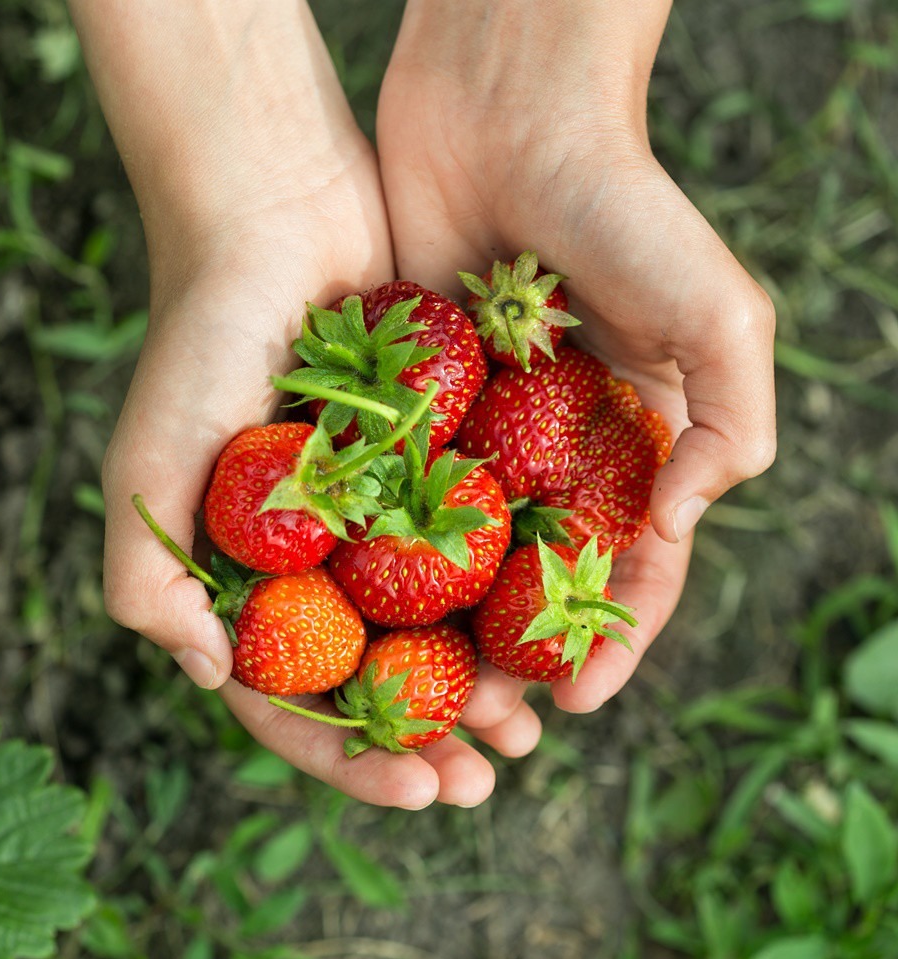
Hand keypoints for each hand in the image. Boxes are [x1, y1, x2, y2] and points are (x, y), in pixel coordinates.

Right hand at [76, 0, 538, 808]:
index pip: (287, 700)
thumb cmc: (198, 340)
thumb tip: (212, 678)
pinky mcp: (432, 464)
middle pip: (369, 681)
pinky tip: (558, 630)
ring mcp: (370, 516)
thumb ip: (147, 577)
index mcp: (236, 577)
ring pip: (433, 628)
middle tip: (488, 782)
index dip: (346, 759)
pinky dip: (512, 596)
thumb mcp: (148, 465)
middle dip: (425, 744)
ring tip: (532, 728)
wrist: (278, 213)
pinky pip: (478, 547)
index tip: (420, 793)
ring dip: (478, 687)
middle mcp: (305, 560)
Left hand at [375, 0, 775, 718]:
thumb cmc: (625, 206)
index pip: (628, 568)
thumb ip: (729, 423)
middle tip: (479, 724)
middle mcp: (554, 448)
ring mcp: (475, 430)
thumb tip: (676, 529)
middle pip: (532, 582)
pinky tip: (352, 612)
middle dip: (513, 657)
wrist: (504, 111)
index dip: (610, 640)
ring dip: (440, 631)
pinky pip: (387, 494)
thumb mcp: (716, 313)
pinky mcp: (403, 403)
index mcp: (635, 441)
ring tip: (418, 693)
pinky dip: (375, 554)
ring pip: (453, 558)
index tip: (573, 704)